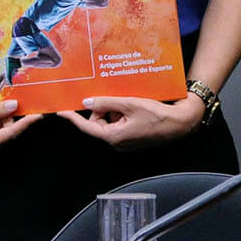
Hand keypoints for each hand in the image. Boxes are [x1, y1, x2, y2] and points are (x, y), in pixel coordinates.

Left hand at [58, 95, 202, 150]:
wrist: (179, 123)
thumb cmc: (157, 115)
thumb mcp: (128, 104)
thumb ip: (106, 103)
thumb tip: (87, 102)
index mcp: (113, 137)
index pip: (87, 126)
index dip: (73, 118)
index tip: (61, 111)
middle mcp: (117, 142)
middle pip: (98, 122)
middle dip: (103, 108)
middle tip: (116, 98)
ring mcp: (125, 141)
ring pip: (109, 121)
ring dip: (114, 109)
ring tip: (129, 102)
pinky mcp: (132, 137)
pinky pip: (119, 123)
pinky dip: (122, 113)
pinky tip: (133, 106)